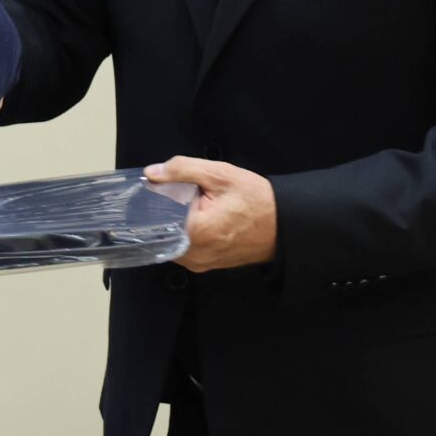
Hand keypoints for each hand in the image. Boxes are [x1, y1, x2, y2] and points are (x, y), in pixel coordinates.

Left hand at [147, 157, 277, 272]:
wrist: (283, 224)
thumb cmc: (257, 200)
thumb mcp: (220, 174)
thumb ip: (182, 170)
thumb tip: (152, 173)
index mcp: (197, 232)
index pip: (154, 219)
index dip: (153, 201)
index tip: (159, 188)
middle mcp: (195, 254)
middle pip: (160, 231)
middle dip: (164, 212)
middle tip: (180, 194)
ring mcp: (199, 263)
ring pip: (169, 241)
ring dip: (174, 223)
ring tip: (193, 207)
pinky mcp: (204, 265)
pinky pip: (181, 248)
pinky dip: (184, 233)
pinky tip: (198, 219)